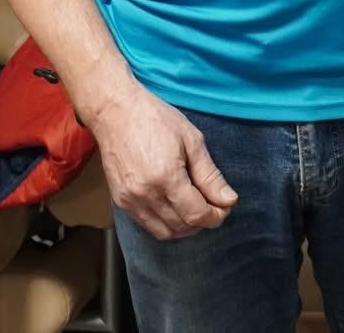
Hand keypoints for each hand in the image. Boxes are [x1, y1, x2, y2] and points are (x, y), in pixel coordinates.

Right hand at [86, 84, 237, 240]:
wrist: (115, 111)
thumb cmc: (154, 119)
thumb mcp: (192, 140)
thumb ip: (210, 175)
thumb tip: (228, 200)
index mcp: (165, 176)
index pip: (197, 214)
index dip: (216, 216)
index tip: (225, 206)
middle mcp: (145, 194)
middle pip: (182, 226)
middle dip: (204, 221)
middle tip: (215, 205)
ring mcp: (129, 200)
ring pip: (165, 232)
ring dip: (185, 226)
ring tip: (196, 208)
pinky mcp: (120, 201)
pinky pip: (148, 225)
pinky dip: (166, 224)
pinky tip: (176, 207)